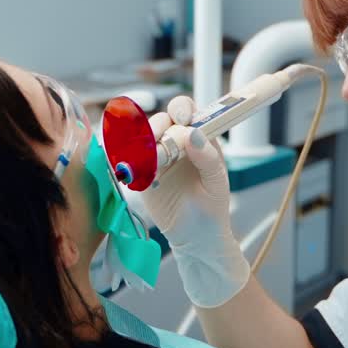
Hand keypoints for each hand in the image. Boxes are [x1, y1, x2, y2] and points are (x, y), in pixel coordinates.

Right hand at [142, 96, 250, 307]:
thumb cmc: (212, 206)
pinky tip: (139, 170)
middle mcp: (175, 142)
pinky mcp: (142, 175)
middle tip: (160, 139)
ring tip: (152, 161)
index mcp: (197, 138)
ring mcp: (157, 157)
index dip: (181, 109)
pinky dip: (131, 161)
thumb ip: (207, 157)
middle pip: (160, 120)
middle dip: (158, 125)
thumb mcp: (216, 181)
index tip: (182, 119)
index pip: (186, 111)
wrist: (196, 237)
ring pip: (142, 138)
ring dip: (144, 144)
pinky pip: (131, 161)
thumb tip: (193, 134)